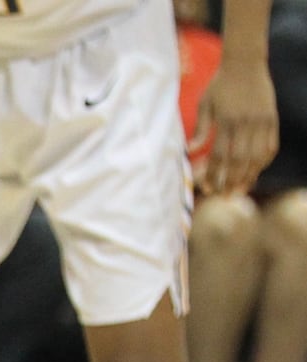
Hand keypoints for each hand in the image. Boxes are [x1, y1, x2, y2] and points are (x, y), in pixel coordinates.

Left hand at [194, 62, 278, 195]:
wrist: (246, 63)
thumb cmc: (220, 84)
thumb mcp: (205, 103)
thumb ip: (200, 128)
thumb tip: (191, 150)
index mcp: (227, 120)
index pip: (220, 155)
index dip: (214, 174)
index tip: (207, 187)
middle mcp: (246, 123)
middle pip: (240, 160)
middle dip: (231, 181)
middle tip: (225, 196)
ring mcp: (262, 121)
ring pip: (257, 156)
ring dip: (249, 176)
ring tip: (240, 190)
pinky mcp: (272, 119)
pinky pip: (270, 145)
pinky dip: (263, 161)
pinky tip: (255, 171)